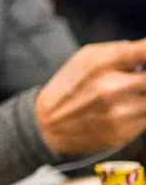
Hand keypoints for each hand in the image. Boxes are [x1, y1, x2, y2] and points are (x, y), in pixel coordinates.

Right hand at [36, 39, 145, 155]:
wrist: (48, 124)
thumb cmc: (71, 85)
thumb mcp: (88, 58)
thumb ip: (124, 50)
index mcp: (101, 64)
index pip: (144, 53)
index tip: (144, 62)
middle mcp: (110, 88)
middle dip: (145, 77)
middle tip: (136, 80)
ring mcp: (118, 113)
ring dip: (143, 94)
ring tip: (128, 93)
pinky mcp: (123, 133)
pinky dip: (141, 110)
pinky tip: (126, 109)